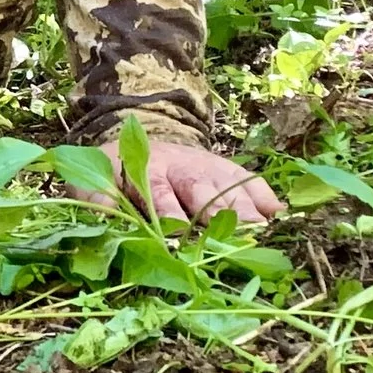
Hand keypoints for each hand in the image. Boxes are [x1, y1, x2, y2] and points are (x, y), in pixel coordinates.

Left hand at [76, 138, 282, 226]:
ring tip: (261, 229)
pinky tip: (278, 212)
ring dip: (245, 206)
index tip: (179, 234)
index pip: (159, 193)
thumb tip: (100, 214)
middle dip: (217, 210)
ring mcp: (206, 165)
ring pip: (227, 184)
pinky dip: (262, 193)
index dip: (170, 213)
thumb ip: (95, 198)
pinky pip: (246, 179)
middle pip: (200, 189)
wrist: (139, 139)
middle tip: (234, 233)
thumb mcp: (94, 180)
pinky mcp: (224, 168)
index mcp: (145, 170)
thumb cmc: (116, 173)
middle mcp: (180, 166)